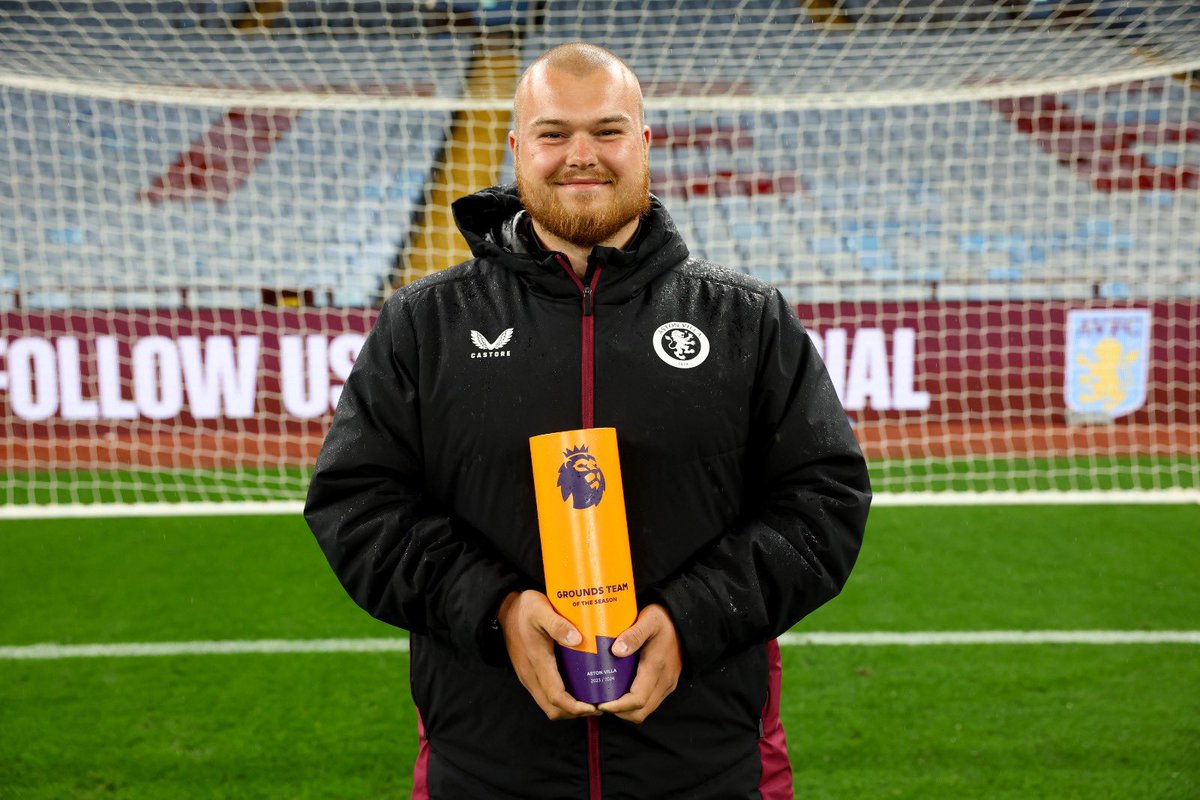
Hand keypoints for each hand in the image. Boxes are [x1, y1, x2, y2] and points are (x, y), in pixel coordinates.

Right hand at [497, 590, 600, 720]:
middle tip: (598, 706)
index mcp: (537, 661)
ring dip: (568, 709)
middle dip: (575, 713)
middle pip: (552, 708)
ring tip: (590, 700)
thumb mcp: (542, 609)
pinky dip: (561, 700)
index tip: (594, 706)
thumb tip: (577, 639)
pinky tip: (576, 689)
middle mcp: (531, 675)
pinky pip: (544, 696)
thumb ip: (558, 624)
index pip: (556, 696)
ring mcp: (528, 676)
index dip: (576, 707)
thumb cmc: (525, 609)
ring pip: (548, 705)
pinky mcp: (528, 674)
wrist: (504, 610)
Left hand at [597, 603, 681, 723]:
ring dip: (625, 710)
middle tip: (598, 703)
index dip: (617, 706)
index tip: (600, 704)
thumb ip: (633, 634)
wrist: (683, 621)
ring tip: (607, 700)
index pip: (637, 699)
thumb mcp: (648, 620)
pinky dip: (633, 705)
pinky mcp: (666, 684)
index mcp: (657, 667)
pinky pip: (649, 703)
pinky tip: (620, 693)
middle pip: (640, 711)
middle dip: (618, 713)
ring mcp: (667, 684)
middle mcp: (664, 681)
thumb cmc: (664, 619)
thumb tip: (616, 651)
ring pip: (645, 710)